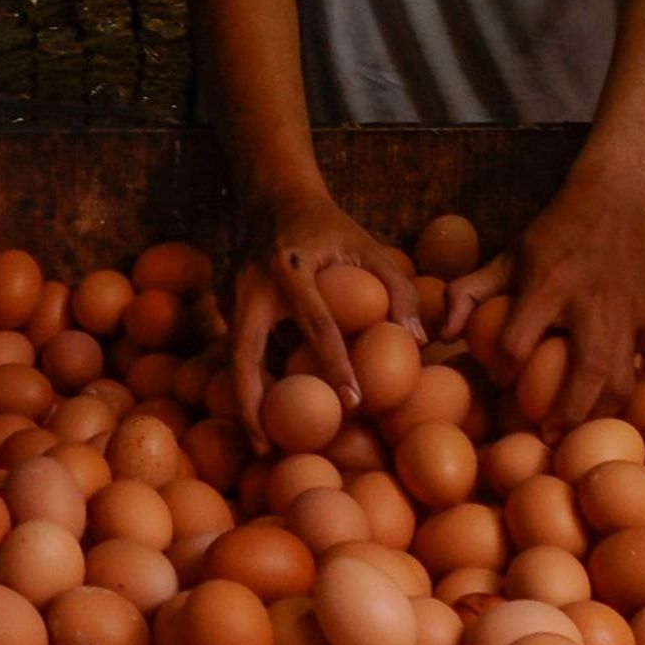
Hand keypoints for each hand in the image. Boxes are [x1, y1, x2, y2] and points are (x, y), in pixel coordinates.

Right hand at [232, 190, 423, 445]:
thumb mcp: (368, 244)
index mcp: (290, 268)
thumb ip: (397, 286)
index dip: (335, 364)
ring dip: (243, 403)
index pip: (316, 324)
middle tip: (271, 448)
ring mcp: (231, 298)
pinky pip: (233, 353)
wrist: (274, 196)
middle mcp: (252, 287)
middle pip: (244, 357)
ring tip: (262, 445)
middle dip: (255, 405)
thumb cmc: (329, 226)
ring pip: (231, 361)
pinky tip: (261, 415)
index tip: (353, 402)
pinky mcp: (225, 307)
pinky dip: (245, 385)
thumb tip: (419, 340)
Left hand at [443, 170, 644, 440]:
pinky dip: (621, 388)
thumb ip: (469, 293)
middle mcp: (590, 301)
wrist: (618, 198)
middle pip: (586, 371)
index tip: (500, 380)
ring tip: (579, 433)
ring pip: (621, 378)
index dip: (503, 371)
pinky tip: (603, 403)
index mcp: (547, 284)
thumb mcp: (507, 254)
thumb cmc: (554, 232)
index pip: (519, 342)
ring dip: (600, 412)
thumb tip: (440, 337)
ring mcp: (627, 311)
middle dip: (567, 414)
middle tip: (548, 440)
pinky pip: (636, 364)